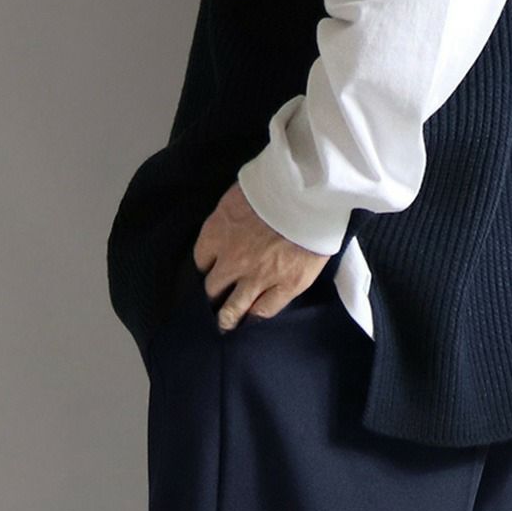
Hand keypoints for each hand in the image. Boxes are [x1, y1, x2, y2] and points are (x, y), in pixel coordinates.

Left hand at [191, 182, 329, 332]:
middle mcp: (232, 260)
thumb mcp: (240, 192)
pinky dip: (256, 317)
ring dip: (227, 319)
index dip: (205, 267)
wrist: (310, 194)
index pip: (200, 260)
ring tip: (225, 326)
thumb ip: (231, 214)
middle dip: (211, 297)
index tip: (209, 271)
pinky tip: (252, 321)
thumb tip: (230, 223)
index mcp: (218, 233)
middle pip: (212, 289)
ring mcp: (258, 277)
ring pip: (234, 308)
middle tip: (212, 304)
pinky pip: (265, 311)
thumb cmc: (276, 184)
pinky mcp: (286, 286)